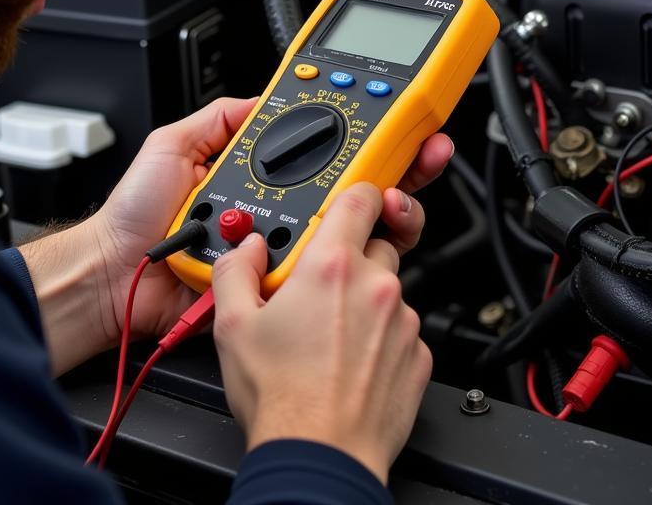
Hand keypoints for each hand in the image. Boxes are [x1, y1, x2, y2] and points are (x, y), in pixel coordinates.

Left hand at [92, 102, 453, 346]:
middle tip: (419, 151)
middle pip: (349, 185)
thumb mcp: (173, 143)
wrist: (118, 274)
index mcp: (257, 170)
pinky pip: (324, 269)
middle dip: (394, 166)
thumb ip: (219, 117)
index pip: (317, 145)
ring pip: (352, 229)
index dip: (355, 131)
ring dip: (385, 208)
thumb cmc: (137, 215)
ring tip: (392, 192)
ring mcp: (281, 244)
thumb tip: (265, 97)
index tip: (391, 115)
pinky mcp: (280, 283)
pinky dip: (354, 252)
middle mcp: (278, 206)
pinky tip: (365, 234)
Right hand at [211, 183, 432, 485]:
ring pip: (387, 290)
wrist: (320, 456)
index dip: (353, 194)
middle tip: (317, 288)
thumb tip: (246, 250)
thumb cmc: (281, 397)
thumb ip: (236, 270)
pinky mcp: (419, 358)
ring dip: (364, 300)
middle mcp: (375, 286)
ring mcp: (402, 322)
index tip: (345, 203)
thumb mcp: (232, 324)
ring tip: (330, 335)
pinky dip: (381, 337)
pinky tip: (351, 361)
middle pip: (373, 245)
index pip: (359, 199)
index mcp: (330, 266)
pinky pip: (401, 330)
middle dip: (347, 258)